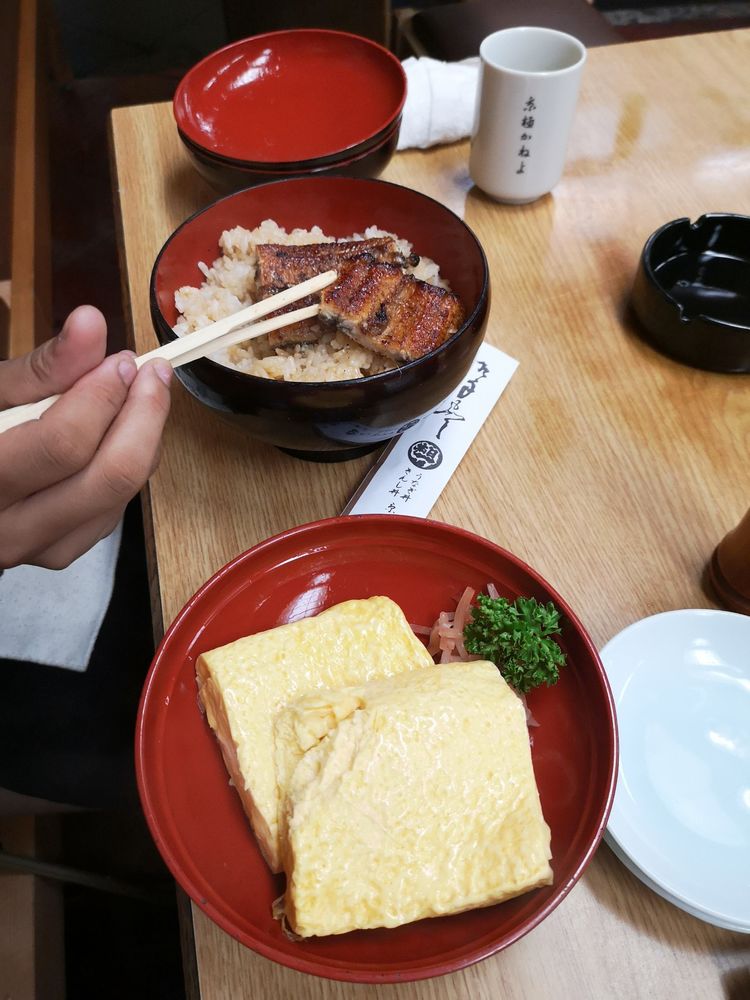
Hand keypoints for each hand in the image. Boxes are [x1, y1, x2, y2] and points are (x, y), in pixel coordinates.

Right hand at [0, 306, 171, 569]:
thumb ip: (43, 367)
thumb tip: (91, 322)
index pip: (64, 445)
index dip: (102, 396)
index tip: (121, 360)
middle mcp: (12, 530)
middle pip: (110, 477)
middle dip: (145, 417)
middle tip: (154, 373)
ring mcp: (41, 549)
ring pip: (122, 494)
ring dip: (143, 439)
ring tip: (139, 395)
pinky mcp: (63, 552)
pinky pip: (116, 507)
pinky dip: (128, 465)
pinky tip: (119, 434)